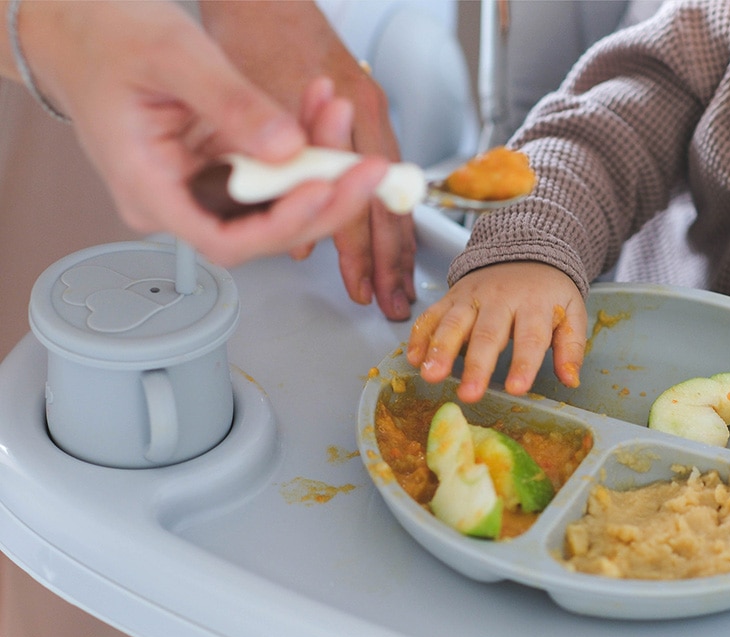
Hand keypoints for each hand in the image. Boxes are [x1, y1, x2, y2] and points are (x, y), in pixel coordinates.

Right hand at [15, 0, 388, 266]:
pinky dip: (303, 138)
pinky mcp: (221, 167)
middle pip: (264, 226)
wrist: (81, 26)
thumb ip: (231, 104)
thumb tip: (288, 147)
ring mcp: (201, 186)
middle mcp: (179, 201)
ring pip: (276, 197)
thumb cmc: (105, 40)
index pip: (226, 237)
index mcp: (150, 191)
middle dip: (323, 195)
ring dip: (319, 160)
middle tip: (368, 167)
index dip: (283, 223)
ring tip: (335, 108)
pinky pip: (272, 167)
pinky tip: (319, 105)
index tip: (324, 190)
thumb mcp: (172, 56)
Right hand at [407, 263, 587, 401]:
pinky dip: (420, 336)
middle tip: (468, 394)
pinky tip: (415, 359)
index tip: (517, 388)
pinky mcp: (451, 296)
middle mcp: (501, 299)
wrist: (525, 251)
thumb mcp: (572, 313)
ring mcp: (472, 296)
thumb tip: (571, 380)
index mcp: (535, 303)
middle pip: (487, 334)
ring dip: (440, 350)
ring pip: (453, 323)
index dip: (524, 363)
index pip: (530, 337)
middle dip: (476, 365)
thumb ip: (572, 346)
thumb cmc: (548, 292)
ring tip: (431, 376)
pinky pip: (432, 315)